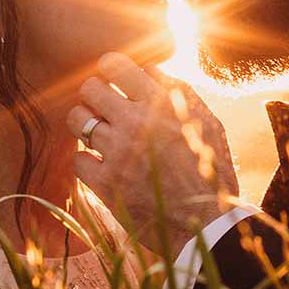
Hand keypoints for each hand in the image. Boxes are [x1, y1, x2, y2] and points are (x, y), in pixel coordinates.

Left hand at [68, 53, 238, 262]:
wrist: (209, 224)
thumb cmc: (211, 170)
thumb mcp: (208, 121)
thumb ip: (178, 91)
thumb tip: (148, 69)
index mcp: (162, 102)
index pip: (114, 64)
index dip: (110, 70)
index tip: (114, 81)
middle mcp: (136, 122)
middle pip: (89, 88)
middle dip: (95, 96)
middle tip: (105, 109)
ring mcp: (118, 153)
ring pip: (77, 120)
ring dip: (86, 125)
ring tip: (101, 135)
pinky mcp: (106, 183)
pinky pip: (77, 159)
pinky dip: (88, 162)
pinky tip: (104, 166)